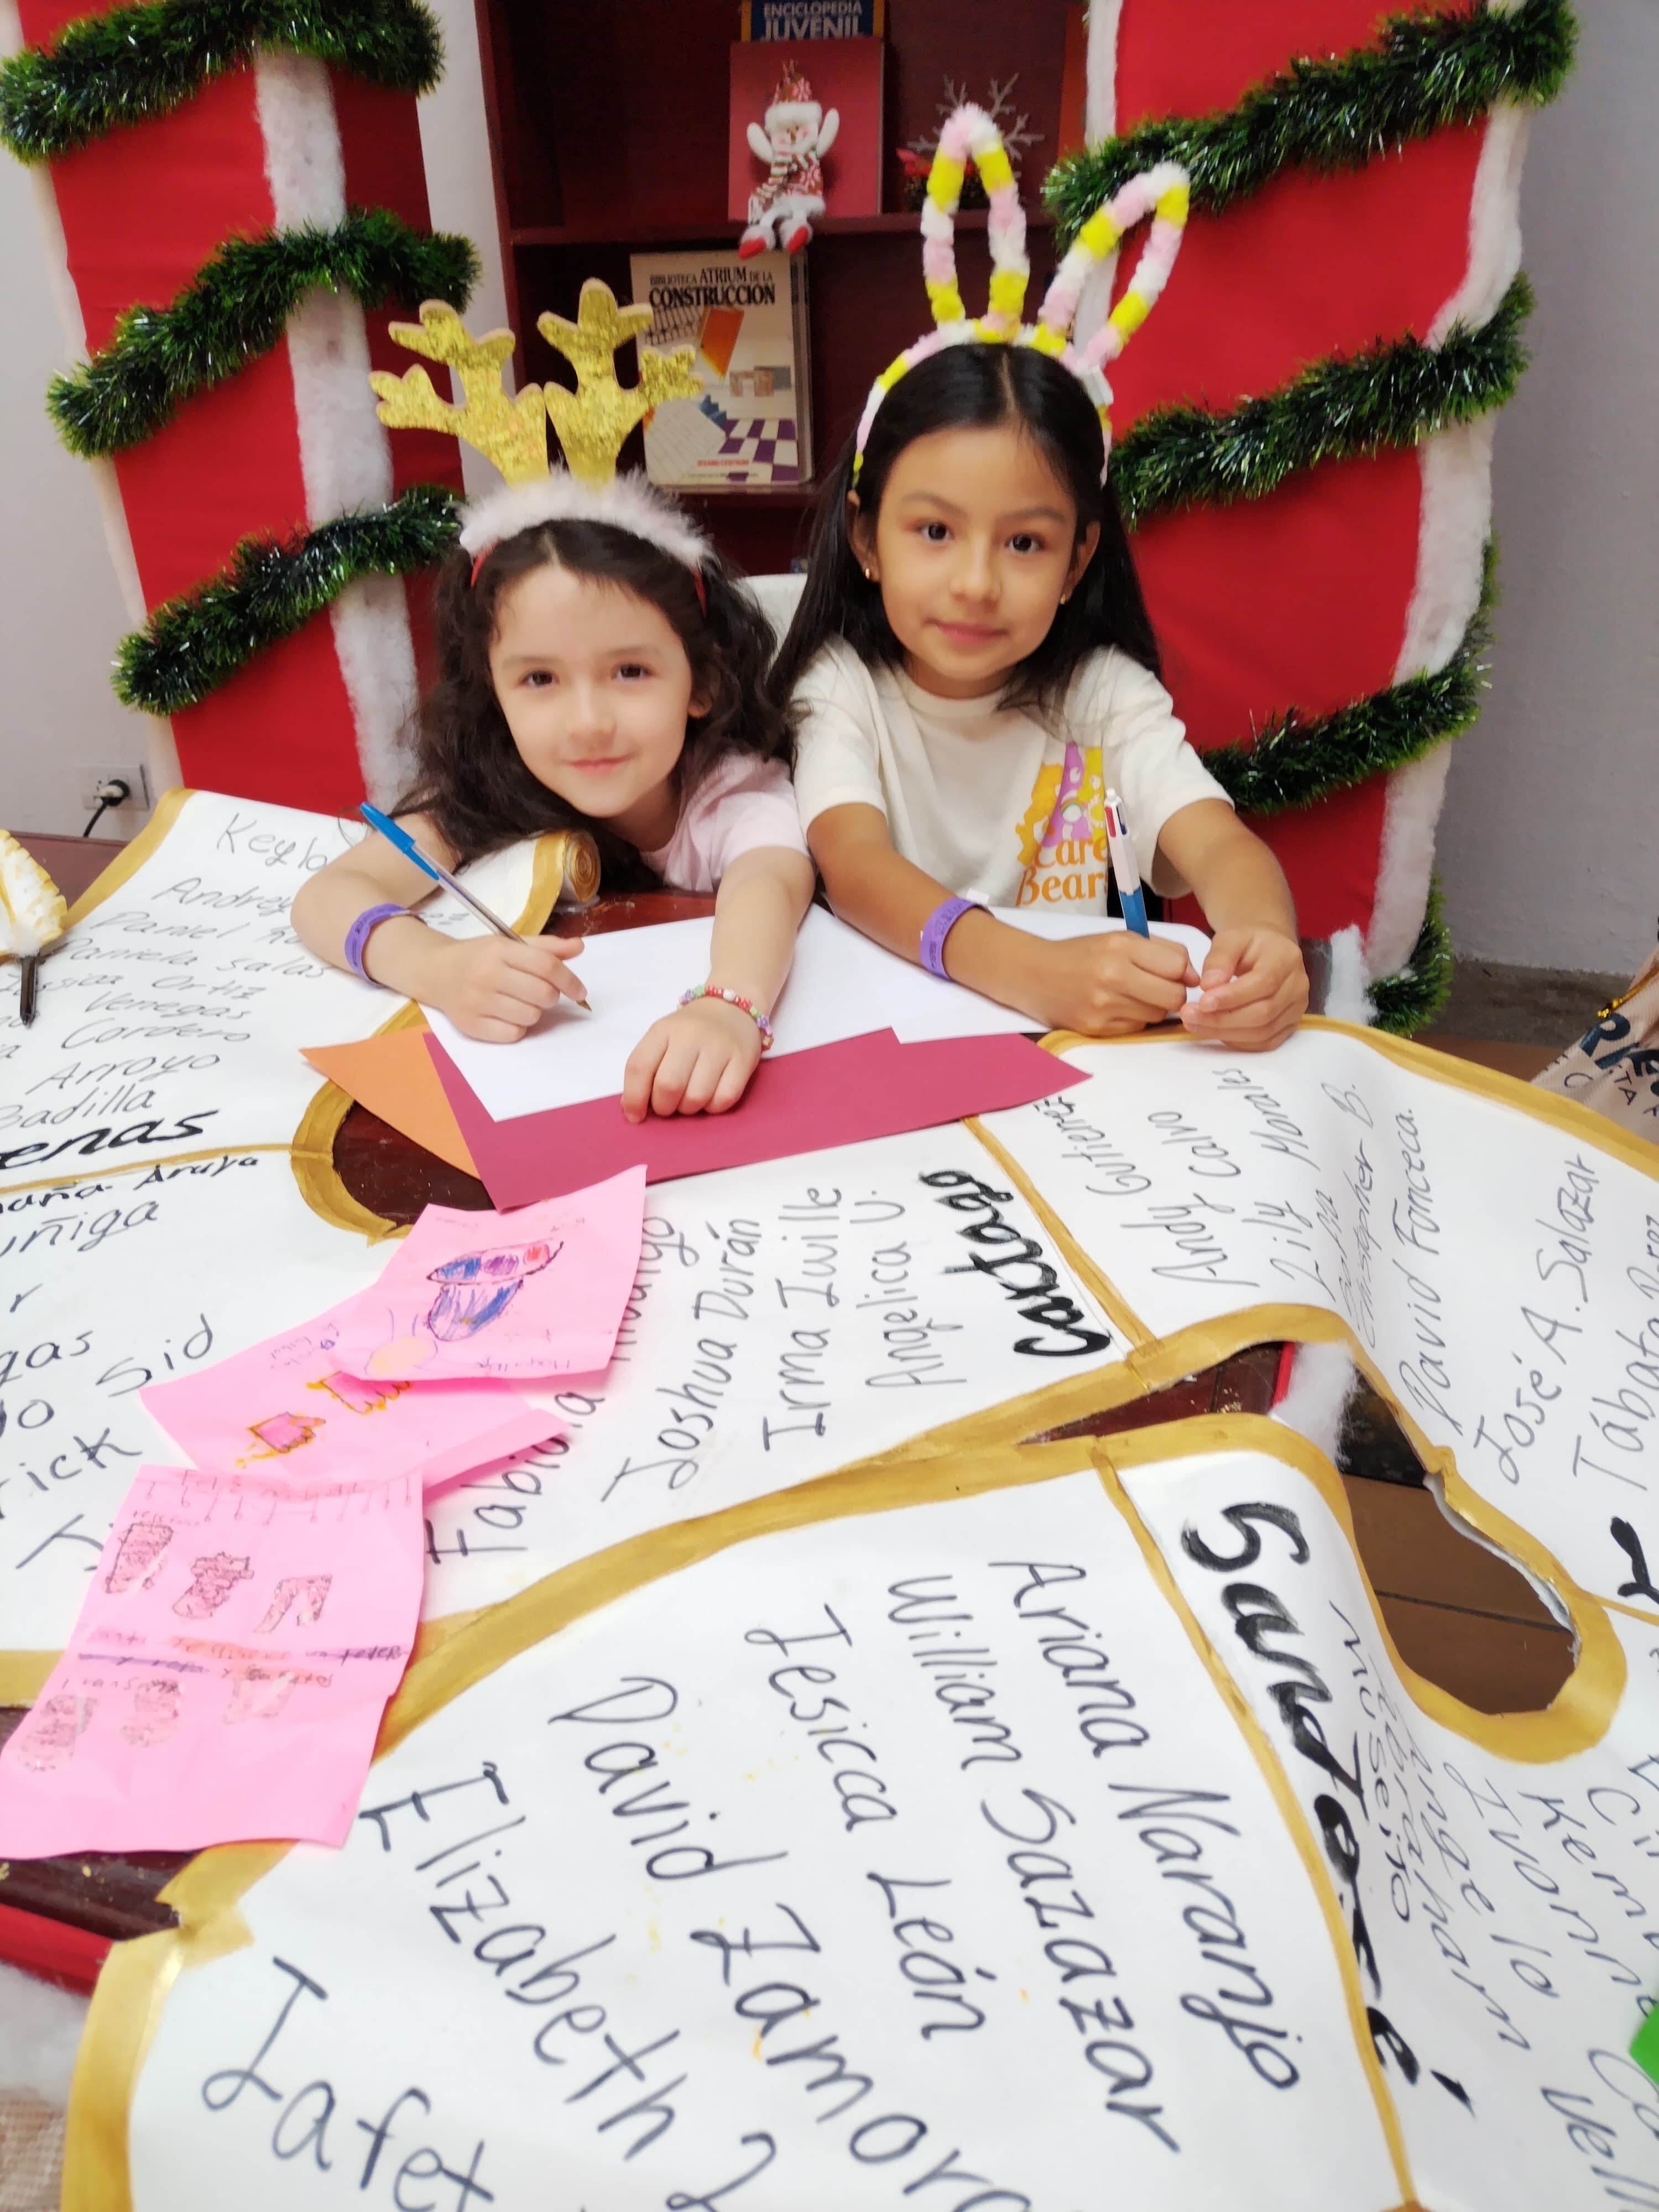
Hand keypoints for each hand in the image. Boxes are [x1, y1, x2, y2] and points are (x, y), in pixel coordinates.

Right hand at [427, 932, 587, 1042]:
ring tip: (519, 1001)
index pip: (546, 967)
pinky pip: (513, 1035)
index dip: (570, 980)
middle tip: (540, 992)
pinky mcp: (471, 1025)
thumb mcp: (510, 944)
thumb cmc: (480, 957)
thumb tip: (579, 947)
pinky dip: (517, 1028)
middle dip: (550, 996)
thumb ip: (546, 947)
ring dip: (534, 1012)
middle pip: (543, 994)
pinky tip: (507, 1015)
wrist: (436, 972)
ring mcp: (476, 1001)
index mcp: (499, 950)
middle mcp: (486, 975)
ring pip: (531, 1017)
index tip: (580, 991)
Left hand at [621, 996, 764, 1122]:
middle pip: (668, 1085)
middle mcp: (691, 1035)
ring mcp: (719, 1046)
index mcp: (663, 1030)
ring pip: (696, 1097)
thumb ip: (647, 1068)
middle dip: (663, 1107)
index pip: (639, 1066)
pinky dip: (713, 1108)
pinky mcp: (743, 1060)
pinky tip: (710, 1098)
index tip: (635, 1116)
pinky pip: (724, 1099)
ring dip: (688, 1109)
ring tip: (689, 1100)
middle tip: (667, 1106)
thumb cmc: (689, 1032)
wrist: (731, 1008)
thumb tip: (634, 1111)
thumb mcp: (662, 1038)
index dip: (633, 1098)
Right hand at [1016, 931, 1198, 1036]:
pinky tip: (1115, 1008)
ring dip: (1152, 1008)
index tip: (1176, 973)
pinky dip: (1133, 1019)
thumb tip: (1193, 977)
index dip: (1183, 971)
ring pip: (1157, 1015)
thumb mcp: (1118, 939)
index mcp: (1120, 947)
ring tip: (1131, 995)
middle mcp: (1113, 976)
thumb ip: (1159, 952)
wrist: (1033, 975)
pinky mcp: (1096, 1028)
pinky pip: (1136, 1028)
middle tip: (1158, 987)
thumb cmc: (1080, 955)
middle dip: (1172, 994)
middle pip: (1173, 996)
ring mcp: (1103, 1005)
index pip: (1177, 965)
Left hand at [1180, 926, 1307, 1050]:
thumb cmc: (1249, 944)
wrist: (1269, 951)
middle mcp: (1298, 986)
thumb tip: (1209, 985)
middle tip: (1189, 1015)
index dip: (1232, 997)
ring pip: (1262, 1032)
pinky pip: (1264, 1042)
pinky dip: (1236, 1041)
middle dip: (1222, 1019)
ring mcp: (1296, 1009)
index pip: (1263, 983)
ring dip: (1225, 1033)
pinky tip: (1213, 1031)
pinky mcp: (1290, 1025)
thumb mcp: (1231, 938)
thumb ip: (1220, 958)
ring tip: (1194, 1024)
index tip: (1202, 1002)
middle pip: (1263, 1013)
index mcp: (1286, 959)